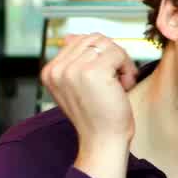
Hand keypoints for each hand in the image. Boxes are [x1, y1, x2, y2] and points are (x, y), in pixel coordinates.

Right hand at [40, 32, 138, 147]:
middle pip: (94, 39)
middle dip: (112, 57)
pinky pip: (118, 53)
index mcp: (50, 71)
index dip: (101, 56)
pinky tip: (124, 87)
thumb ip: (73, 61)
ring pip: (108, 45)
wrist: (103, 142)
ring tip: (120, 85)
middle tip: (118, 81)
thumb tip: (70, 36)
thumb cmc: (98, 117)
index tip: (107, 79)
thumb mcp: (78, 86)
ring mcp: (72, 70)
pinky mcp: (91, 72)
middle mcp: (57, 69)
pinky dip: (127, 69)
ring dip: (121, 63)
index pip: (80, 40)